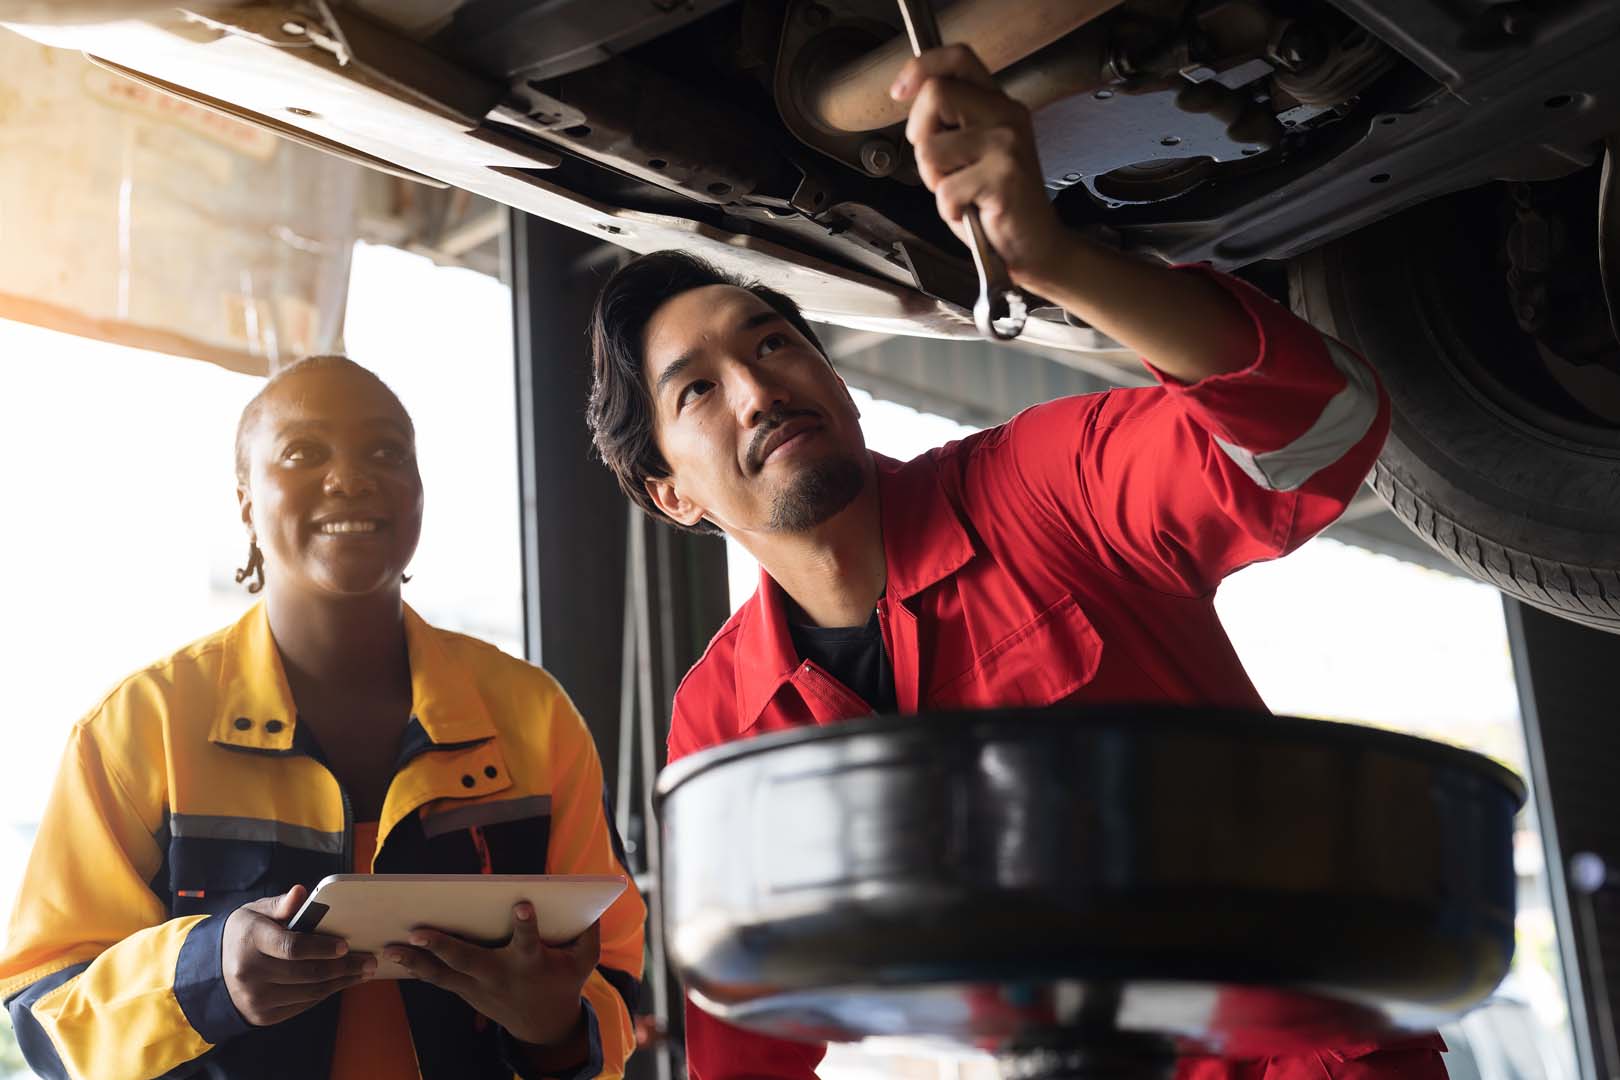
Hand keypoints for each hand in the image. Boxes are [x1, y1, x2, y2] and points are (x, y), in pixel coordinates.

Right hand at [222, 886, 376, 1025]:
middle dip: (343, 968)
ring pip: (309, 993)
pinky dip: (325, 994)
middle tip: (369, 961)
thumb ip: (281, 904)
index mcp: (251, 940)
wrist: (212, 971)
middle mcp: (251, 972)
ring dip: (341, 982)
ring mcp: (256, 998)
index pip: (291, 947)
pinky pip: (302, 1005)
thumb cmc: (245, 934)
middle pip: (306, 973)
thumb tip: (300, 892)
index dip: (322, 948)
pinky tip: (341, 982)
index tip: (346, 946)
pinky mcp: (262, 1015)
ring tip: (363, 972)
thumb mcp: (255, 912)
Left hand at [387, 905, 600, 1047]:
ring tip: (389, 948)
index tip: (522, 904)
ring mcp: (480, 988)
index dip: (526, 924)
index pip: (529, 941)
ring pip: (443, 974)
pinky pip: (438, 980)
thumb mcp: (585, 961)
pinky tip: (394, 958)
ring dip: (416, 961)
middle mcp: (501, 976)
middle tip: (419, 931)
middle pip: (468, 960)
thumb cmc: (565, 983)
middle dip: (442, 945)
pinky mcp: (467, 992)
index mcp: (532, 963)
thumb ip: (589, 932)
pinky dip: (416, 969)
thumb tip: (592, 903)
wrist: (545, 1028)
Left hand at [890, 44, 1073, 288]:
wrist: (1034, 244)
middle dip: (919, 134)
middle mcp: (1006, 115)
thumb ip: (950, 122)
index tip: (900, 91)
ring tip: (961, 192)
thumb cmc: (996, 204)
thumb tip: (911, 99)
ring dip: (934, 179)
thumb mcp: (971, 151)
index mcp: (998, 104)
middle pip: (936, 94)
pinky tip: (971, 211)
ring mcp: (1006, 144)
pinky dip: (948, 209)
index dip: (921, 67)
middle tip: (939, 165)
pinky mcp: (1003, 177)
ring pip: (931, 148)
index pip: (958, 58)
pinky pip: (945, 190)